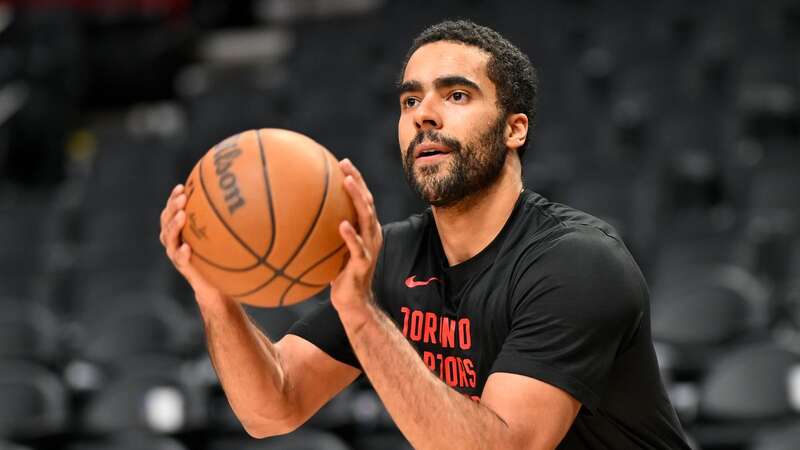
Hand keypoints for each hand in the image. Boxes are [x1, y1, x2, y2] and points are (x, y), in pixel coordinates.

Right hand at [159, 184, 226, 305]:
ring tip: (181, 216)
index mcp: (181, 229)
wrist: (216, 284)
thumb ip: (224, 219)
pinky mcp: (183, 267)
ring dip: (174, 226)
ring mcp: (176, 253)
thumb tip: (243, 197)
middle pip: (166, 220)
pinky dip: (181, 254)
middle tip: (182, 197)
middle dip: (173, 207)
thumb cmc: (219, 255)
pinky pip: (179, 260)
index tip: (182, 186)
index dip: (173, 198)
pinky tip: (186, 248)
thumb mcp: (221, 235)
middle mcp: (175, 239)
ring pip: (169, 238)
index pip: (172, 209)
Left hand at [330, 159, 382, 324]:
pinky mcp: (364, 263)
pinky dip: (351, 235)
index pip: (363, 199)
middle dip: (357, 181)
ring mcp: (370, 248)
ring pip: (367, 217)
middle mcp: (371, 234)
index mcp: (366, 229)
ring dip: (357, 198)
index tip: (342, 162)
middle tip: (345, 165)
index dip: (355, 179)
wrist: (354, 304)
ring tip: (347, 183)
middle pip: (367, 201)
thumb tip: (295, 220)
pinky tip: (342, 225)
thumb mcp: (331, 251)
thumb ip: (323, 235)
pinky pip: (357, 247)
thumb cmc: (339, 277)